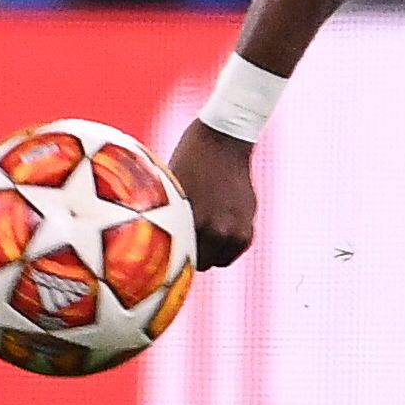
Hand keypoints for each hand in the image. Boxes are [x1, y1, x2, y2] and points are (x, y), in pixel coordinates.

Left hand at [170, 123, 257, 269]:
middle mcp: (217, 231)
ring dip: (212, 250)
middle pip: (200, 263)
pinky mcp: (249, 228)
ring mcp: (236, 231)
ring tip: (203, 229)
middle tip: (185, 239)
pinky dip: (227, 242)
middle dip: (193, 253)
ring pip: (219, 259)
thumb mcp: (171, 191)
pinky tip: (218, 223)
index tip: (170, 254)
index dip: (174, 256)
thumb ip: (171, 221)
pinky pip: (235, 249)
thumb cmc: (188, 162)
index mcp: (192, 222)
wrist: (223, 141)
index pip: (180, 260)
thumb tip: (155, 243)